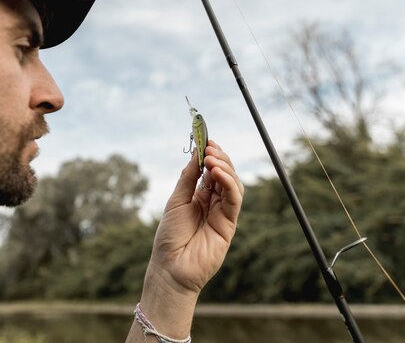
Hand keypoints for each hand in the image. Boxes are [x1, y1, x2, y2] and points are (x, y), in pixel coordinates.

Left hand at [148, 139, 243, 295]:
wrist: (170, 267)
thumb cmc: (169, 236)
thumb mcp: (176, 201)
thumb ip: (188, 178)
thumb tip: (197, 152)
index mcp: (200, 197)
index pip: (211, 170)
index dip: (211, 154)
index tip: (207, 139)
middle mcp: (214, 203)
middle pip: (225, 174)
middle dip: (220, 157)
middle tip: (210, 147)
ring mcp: (223, 213)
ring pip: (233, 184)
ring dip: (225, 167)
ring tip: (211, 158)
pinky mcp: (229, 225)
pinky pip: (234, 200)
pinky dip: (229, 183)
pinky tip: (217, 173)